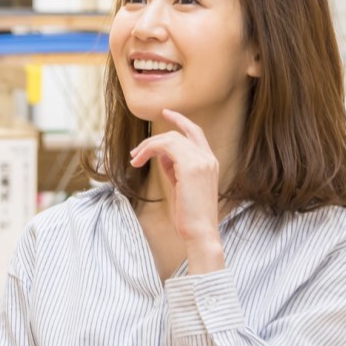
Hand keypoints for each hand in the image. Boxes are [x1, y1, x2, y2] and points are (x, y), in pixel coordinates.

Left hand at [130, 110, 222, 257]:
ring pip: (169, 138)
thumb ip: (174, 168)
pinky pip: (165, 146)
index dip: (180, 120)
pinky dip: (148, 150)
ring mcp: (202, 160)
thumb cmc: (190, 215)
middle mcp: (208, 158)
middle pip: (179, 133)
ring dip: (147, 147)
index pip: (195, 132)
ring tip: (134, 160)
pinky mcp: (191, 166)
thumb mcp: (181, 187)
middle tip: (135, 153)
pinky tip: (139, 161)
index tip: (165, 113)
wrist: (200, 233)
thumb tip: (161, 156)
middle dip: (154, 139)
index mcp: (210, 162)